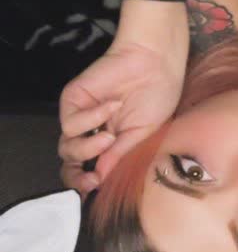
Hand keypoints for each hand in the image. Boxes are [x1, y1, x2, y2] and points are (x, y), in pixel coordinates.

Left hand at [57, 10, 189, 197]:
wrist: (155, 63)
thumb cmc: (157, 96)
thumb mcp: (143, 135)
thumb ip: (120, 156)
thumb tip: (101, 180)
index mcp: (111, 144)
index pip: (88, 170)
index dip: (86, 184)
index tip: (96, 189)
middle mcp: (93, 132)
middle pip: (69, 163)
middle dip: (77, 176)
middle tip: (92, 179)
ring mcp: (81, 116)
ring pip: (67, 147)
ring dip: (88, 147)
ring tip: (111, 136)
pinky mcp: (73, 100)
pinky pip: (70, 123)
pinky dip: (91, 119)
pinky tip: (112, 107)